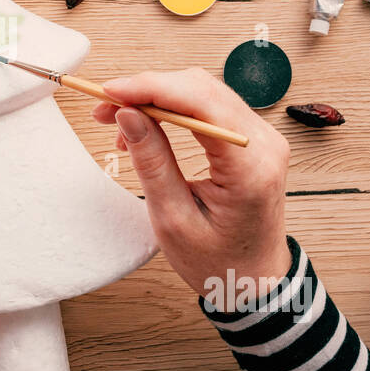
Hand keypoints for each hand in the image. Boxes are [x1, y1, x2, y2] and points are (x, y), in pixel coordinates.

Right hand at [92, 69, 291, 308]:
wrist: (255, 282)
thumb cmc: (217, 262)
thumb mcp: (173, 219)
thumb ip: (152, 162)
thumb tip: (127, 115)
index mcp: (250, 167)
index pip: (201, 103)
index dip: (152, 88)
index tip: (110, 91)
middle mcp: (265, 143)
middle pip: (201, 90)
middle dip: (148, 90)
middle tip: (104, 107)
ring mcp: (264, 137)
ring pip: (203, 93)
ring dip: (157, 97)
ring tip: (118, 121)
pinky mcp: (254, 139)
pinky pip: (210, 107)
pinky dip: (173, 109)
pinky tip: (145, 127)